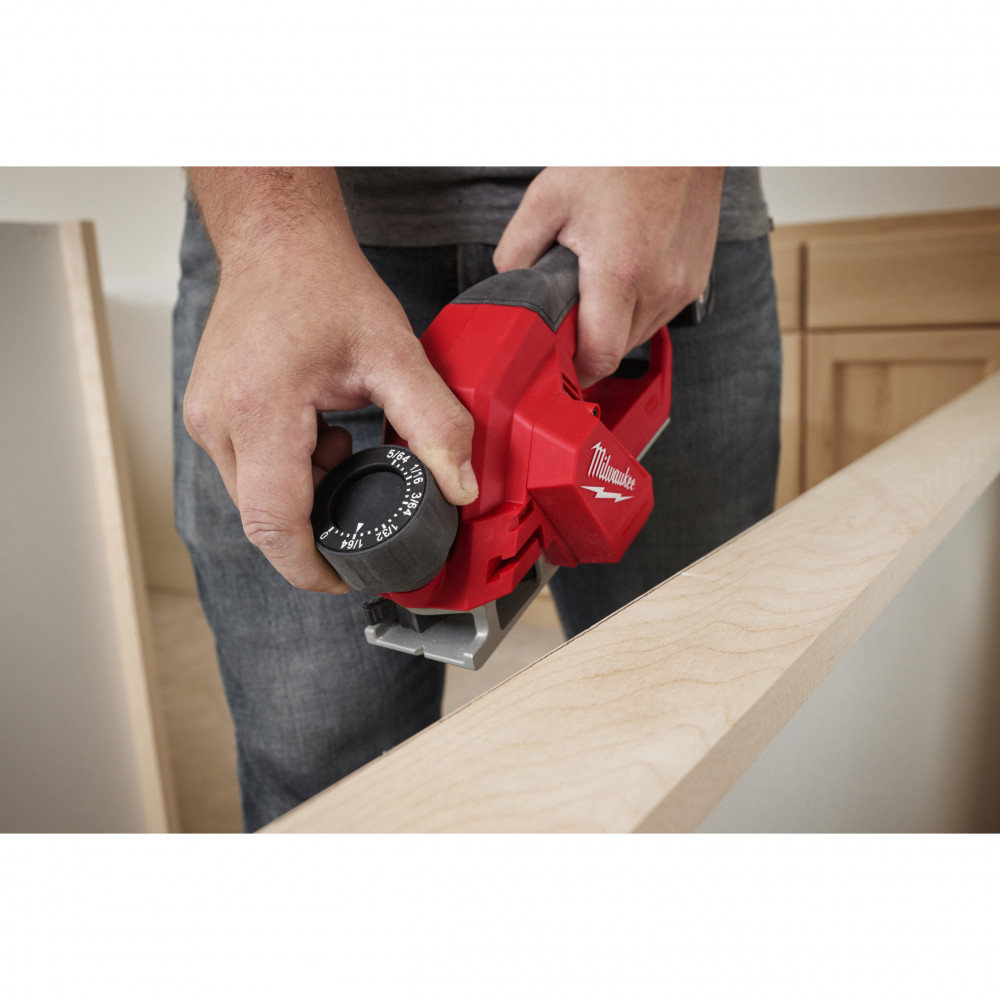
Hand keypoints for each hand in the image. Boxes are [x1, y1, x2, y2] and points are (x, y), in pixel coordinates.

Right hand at [183, 169, 477, 592]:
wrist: (278, 242)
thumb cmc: (326, 286)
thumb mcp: (395, 354)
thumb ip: (435, 424)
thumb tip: (462, 487)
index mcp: (260, 410)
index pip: (275, 524)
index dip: (312, 569)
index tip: (347, 579)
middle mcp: (218, 421)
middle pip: (263, 519)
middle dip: (317, 530)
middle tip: (365, 508)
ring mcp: (205, 419)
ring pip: (254, 499)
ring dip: (305, 497)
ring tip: (345, 448)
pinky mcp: (208, 414)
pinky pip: (248, 472)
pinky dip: (290, 473)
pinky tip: (323, 438)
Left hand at [494, 167, 723, 385]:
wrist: (680, 134)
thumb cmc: (619, 159)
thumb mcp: (547, 197)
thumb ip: (517, 250)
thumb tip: (510, 284)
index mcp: (620, 273)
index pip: (599, 357)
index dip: (573, 370)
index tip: (556, 365)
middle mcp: (658, 287)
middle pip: (615, 351)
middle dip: (587, 342)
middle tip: (566, 315)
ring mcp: (682, 287)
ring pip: (639, 337)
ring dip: (613, 326)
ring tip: (596, 287)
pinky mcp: (696, 281)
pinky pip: (659, 315)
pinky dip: (637, 308)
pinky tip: (624, 277)